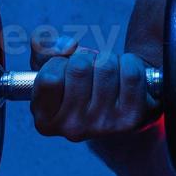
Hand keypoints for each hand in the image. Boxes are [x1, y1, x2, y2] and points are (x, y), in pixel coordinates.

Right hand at [29, 33, 157, 141]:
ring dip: (109, 59)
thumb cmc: (80, 83)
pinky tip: (125, 75)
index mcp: (45, 120)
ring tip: (107, 73)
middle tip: (91, 70)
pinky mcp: (130, 119)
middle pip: (79, 68)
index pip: (49, 78)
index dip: (60, 62)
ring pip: (106, 67)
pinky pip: (131, 73)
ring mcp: (102, 126)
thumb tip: (67, 46)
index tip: (66, 68)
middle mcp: (72, 129)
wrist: (119, 105)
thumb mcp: (52, 67)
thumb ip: (44, 48)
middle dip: (87, 58)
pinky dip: (130, 63)